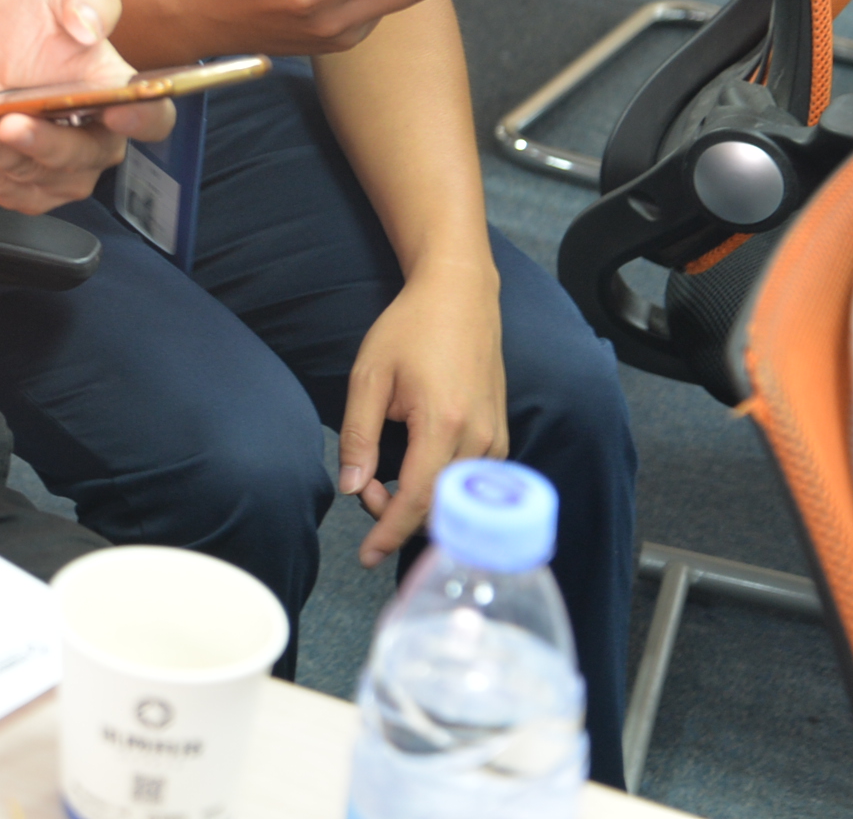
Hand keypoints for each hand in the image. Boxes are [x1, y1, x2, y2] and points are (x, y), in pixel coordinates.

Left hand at [0, 0, 174, 212]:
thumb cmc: (35, 25)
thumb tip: (90, 28)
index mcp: (119, 96)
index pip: (152, 118)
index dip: (142, 119)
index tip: (115, 109)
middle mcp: (95, 142)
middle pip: (80, 158)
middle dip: (43, 143)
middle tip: (10, 122)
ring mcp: (58, 172)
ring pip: (32, 177)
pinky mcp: (21, 188)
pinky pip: (0, 189)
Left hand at [339, 257, 507, 565]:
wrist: (460, 297)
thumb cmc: (411, 329)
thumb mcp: (369, 377)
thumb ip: (359, 435)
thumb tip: (352, 488)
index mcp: (444, 423)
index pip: (417, 501)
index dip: (389, 534)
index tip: (366, 556)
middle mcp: (479, 438)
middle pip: (439, 509)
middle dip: (396, 516)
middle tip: (365, 487)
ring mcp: (496, 440)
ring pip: (456, 501)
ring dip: (417, 504)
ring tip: (382, 475)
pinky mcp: (500, 438)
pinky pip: (471, 484)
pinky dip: (439, 491)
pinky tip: (412, 470)